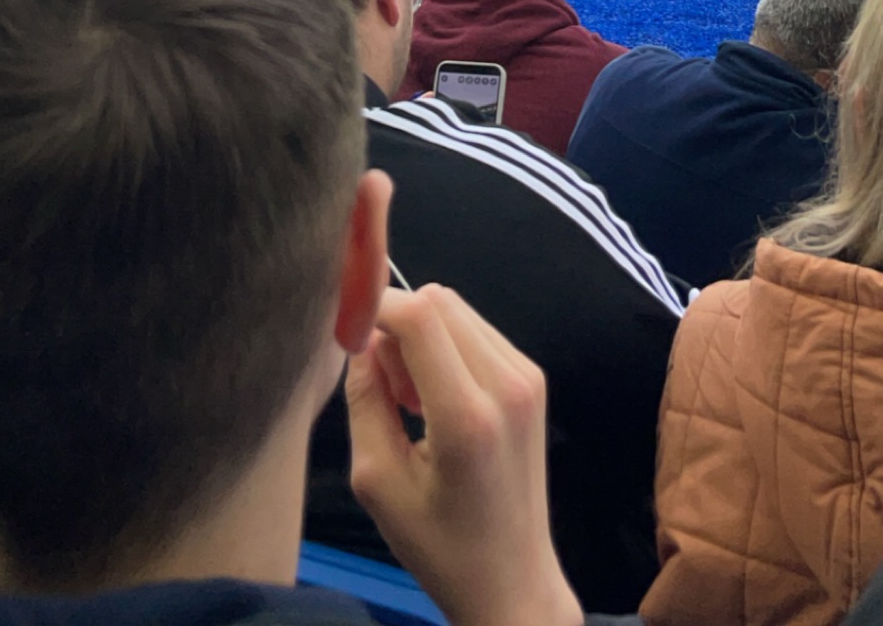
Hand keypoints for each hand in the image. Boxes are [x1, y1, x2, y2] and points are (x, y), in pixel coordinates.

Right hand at [345, 283, 581, 625]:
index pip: (418, 314)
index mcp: (466, 416)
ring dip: (423, 337)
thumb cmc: (439, 546)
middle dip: (398, 327)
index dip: (374, 308)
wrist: (512, 581)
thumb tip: (360, 338)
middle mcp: (507, 384)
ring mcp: (527, 377)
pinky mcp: (534, 378)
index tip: (349, 338)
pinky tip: (441, 401)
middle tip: (388, 389)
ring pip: (456, 309)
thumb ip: (364, 399)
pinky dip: (447, 347)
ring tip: (414, 402)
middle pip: (437, 301)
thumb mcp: (378, 482)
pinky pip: (476, 330)